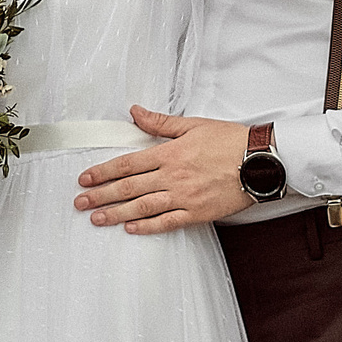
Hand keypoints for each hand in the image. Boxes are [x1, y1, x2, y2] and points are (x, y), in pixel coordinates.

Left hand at [72, 109, 253, 233]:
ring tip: (97, 218)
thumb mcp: (193, 125)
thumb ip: (160, 122)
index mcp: (170, 153)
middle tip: (80, 202)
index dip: (103, 172)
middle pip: (129, 187)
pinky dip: (147, 227)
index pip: (127, 163)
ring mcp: (184, 197)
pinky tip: (131, 229)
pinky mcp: (198, 213)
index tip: (85, 178)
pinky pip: (168, 222)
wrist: (261, 161)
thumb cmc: (230, 141)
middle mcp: (173, 176)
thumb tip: (134, 112)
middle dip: (101, 195)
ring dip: (117, 213)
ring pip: (143, 207)